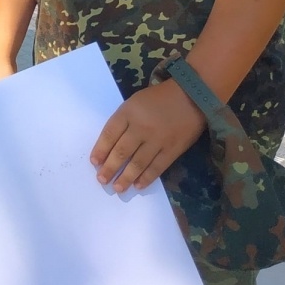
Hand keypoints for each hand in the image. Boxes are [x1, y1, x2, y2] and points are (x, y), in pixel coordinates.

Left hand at [90, 78, 205, 192]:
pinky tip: (138, 185)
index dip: (100, 149)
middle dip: (110, 168)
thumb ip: (123, 120)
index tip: (94, 162)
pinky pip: (157, 167)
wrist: (190, 96)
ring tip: (118, 188)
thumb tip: (110, 144)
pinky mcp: (172, 150)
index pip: (109, 134)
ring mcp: (157, 140)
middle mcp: (141, 127)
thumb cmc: (158, 98)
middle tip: (102, 180)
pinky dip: (146, 178)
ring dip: (126, 177)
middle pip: (121, 151)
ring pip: (138, 163)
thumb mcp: (134, 102)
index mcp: (128, 112)